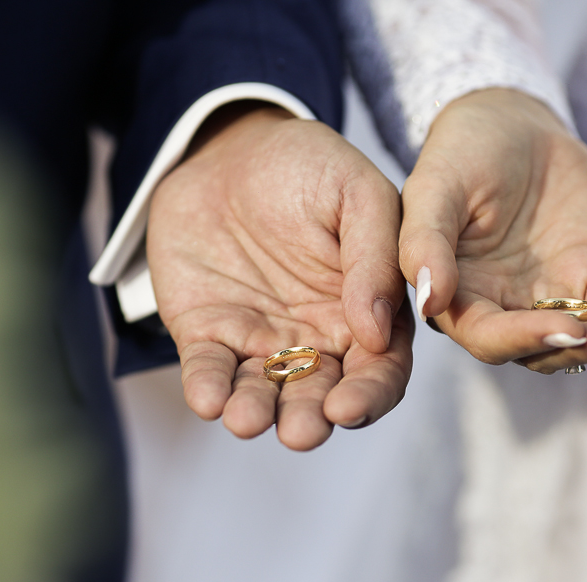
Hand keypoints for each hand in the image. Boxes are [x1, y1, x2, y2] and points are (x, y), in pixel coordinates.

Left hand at [147, 104, 411, 449]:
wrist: (227, 146)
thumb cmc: (306, 166)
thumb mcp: (357, 193)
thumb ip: (375, 257)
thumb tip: (377, 332)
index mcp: (367, 314)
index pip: (379, 371)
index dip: (369, 395)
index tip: (348, 407)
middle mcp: (316, 340)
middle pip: (320, 396)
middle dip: (308, 418)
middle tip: (299, 430)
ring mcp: (260, 341)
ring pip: (263, 393)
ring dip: (255, 412)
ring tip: (246, 418)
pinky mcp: (207, 334)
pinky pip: (208, 370)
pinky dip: (207, 388)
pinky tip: (207, 398)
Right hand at [400, 89, 586, 373]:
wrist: (510, 123)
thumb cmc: (459, 155)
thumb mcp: (433, 190)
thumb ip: (425, 245)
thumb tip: (430, 303)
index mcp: (457, 297)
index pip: (489, 336)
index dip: (525, 339)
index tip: (565, 329)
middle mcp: (503, 306)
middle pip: (540, 348)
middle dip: (578, 350)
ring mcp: (549, 294)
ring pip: (581, 335)